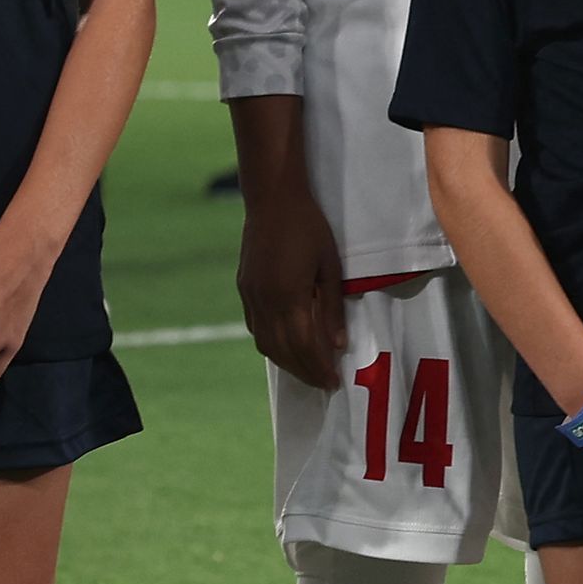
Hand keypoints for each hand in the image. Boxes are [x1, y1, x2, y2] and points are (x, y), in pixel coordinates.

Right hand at [237, 186, 348, 387]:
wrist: (272, 199)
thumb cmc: (309, 228)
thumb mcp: (330, 266)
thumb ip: (332, 307)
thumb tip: (338, 344)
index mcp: (289, 296)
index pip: (305, 345)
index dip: (319, 367)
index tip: (332, 383)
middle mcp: (265, 301)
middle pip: (284, 350)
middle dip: (304, 371)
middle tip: (323, 384)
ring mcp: (250, 295)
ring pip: (266, 343)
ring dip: (286, 362)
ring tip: (307, 370)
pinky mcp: (244, 288)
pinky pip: (256, 327)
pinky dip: (271, 344)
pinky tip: (285, 347)